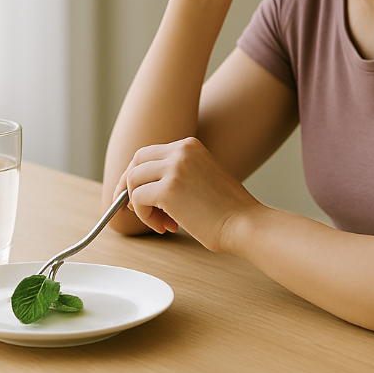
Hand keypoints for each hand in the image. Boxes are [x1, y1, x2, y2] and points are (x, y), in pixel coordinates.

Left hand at [118, 137, 262, 252]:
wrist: (245, 224)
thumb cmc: (227, 210)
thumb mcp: (201, 178)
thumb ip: (175, 175)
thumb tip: (141, 188)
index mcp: (189, 145)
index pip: (148, 154)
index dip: (137, 175)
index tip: (134, 195)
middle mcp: (180, 151)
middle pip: (136, 162)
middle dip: (128, 186)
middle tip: (132, 208)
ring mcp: (174, 168)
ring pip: (133, 181)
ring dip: (140, 206)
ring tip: (162, 223)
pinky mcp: (168, 189)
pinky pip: (138, 200)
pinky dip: (146, 217)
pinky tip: (166, 227)